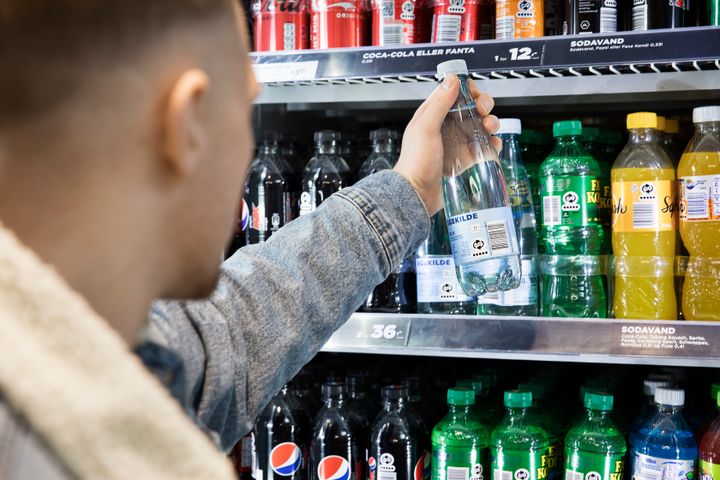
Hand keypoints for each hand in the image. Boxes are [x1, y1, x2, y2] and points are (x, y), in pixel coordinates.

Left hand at [393, 74, 500, 215]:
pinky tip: (493, 144)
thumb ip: (438, 103)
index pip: (454, 93)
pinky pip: (485, 146)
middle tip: (484, 111)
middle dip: (483, 104)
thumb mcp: (425, 128)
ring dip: (491, 122)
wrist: (418, 194)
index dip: (468, 90)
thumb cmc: (416, 162)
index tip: (474, 94)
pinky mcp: (466, 158)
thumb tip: (452, 79)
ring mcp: (458, 142)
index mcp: (433, 115)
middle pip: (472, 107)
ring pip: (481, 124)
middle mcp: (447, 126)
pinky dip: (493, 142)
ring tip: (490, 128)